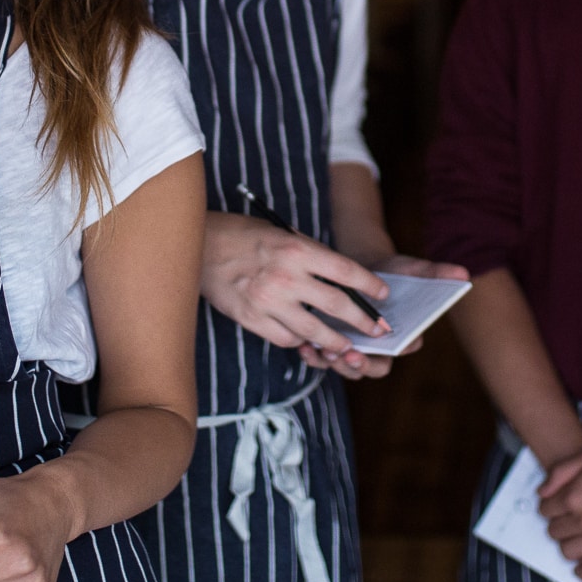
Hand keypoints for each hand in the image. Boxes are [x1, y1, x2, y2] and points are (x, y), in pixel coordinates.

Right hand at [201, 212, 391, 356]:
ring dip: (336, 342)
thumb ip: (311, 255)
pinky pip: (286, 338)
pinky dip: (300, 341)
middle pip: (337, 305)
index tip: (383, 294)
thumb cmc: (244, 235)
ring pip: (313, 331)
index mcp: (297, 249)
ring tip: (349, 347)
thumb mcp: (282, 233)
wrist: (199, 246)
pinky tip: (307, 340)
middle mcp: (286, 276)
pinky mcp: (251, 319)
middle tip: (379, 330)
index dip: (369, 285)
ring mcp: (268, 301)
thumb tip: (342, 279)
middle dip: (364, 321)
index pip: (345, 271)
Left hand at [293, 254, 470, 380]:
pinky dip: (315, 357)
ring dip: (335, 365)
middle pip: (376, 368)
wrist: (362, 266)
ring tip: (323, 351)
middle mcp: (382, 348)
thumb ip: (435, 272)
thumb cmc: (392, 270)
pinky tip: (306, 346)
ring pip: (348, 369)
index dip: (397, 351)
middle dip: (362, 366)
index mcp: (405, 334)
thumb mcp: (413, 268)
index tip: (389, 346)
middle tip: (350, 356)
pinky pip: (326, 360)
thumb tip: (462, 272)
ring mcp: (359, 350)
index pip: (405, 349)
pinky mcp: (336, 346)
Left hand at [537, 445, 581, 581]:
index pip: (545, 510)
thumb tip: (541, 493)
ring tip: (577, 537)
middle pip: (554, 531)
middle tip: (569, 520)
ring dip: (568, 544)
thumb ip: (559, 473)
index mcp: (573, 496)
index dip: (549, 507)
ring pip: (568, 551)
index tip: (558, 506)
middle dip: (558, 524)